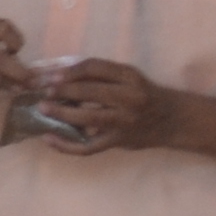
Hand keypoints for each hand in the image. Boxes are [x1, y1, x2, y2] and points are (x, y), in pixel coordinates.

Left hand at [38, 57, 181, 153]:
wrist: (173, 119)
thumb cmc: (143, 94)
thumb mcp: (128, 77)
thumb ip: (100, 75)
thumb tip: (59, 73)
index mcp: (130, 77)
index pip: (96, 68)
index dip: (70, 71)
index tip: (51, 74)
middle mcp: (130, 98)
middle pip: (90, 92)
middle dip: (62, 90)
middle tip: (42, 90)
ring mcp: (124, 122)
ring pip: (88, 118)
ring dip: (61, 113)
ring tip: (42, 109)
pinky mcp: (119, 141)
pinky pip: (89, 146)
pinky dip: (66, 145)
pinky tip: (49, 138)